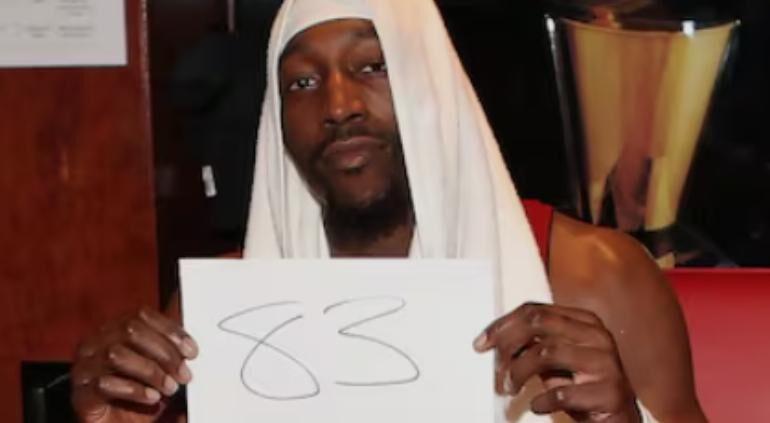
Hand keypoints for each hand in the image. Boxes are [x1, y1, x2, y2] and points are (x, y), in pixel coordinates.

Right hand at [71, 307, 197, 422]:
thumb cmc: (144, 394)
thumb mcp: (164, 370)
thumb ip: (174, 352)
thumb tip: (190, 344)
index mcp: (115, 329)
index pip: (141, 315)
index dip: (170, 330)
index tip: (191, 351)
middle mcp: (95, 342)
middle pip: (130, 331)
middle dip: (164, 352)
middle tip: (184, 374)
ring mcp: (84, 367)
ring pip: (116, 354)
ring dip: (151, 371)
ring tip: (170, 388)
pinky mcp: (81, 393)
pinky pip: (104, 384)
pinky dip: (134, 390)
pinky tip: (152, 398)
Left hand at [474, 303, 639, 421]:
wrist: (619, 419)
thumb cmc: (582, 387)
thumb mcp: (556, 361)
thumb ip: (533, 345)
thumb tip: (496, 341)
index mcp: (584, 321)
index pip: (535, 310)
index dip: (503, 325)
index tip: (481, 343)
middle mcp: (597, 335)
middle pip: (539, 322)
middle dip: (508, 342)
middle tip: (494, 367)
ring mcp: (606, 363)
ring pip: (546, 352)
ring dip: (519, 372)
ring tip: (510, 388)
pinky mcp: (609, 392)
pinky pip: (562, 392)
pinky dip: (541, 400)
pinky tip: (537, 406)